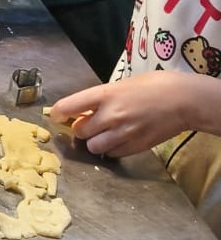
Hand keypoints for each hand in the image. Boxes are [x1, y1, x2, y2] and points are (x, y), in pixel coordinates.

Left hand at [49, 72, 192, 157]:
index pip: (69, 106)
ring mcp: (123, 132)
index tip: (56, 115)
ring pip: (93, 146)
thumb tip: (84, 111)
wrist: (184, 100)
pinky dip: (111, 149)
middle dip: (81, 128)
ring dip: (95, 141)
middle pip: (79, 131)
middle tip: (90, 123)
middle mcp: (110, 115)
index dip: (58, 112)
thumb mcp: (122, 85)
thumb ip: (102, 98)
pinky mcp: (135, 146)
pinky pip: (112, 154)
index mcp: (105, 94)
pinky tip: (120, 139)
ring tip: (105, 134)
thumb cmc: (154, 86)